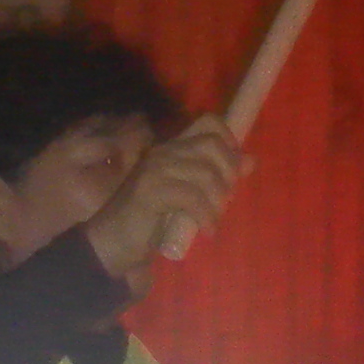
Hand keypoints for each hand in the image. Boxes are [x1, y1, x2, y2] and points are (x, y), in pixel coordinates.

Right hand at [83, 118, 248, 289]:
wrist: (113, 241)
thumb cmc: (152, 219)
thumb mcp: (190, 195)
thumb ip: (215, 176)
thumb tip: (250, 161)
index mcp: (173, 148)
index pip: (209, 122)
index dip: (230, 140)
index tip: (236, 169)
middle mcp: (164, 152)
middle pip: (211, 145)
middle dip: (228, 173)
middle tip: (226, 200)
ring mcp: (155, 169)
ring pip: (205, 173)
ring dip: (217, 201)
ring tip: (213, 220)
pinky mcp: (151, 191)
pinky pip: (192, 197)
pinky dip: (206, 216)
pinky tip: (207, 231)